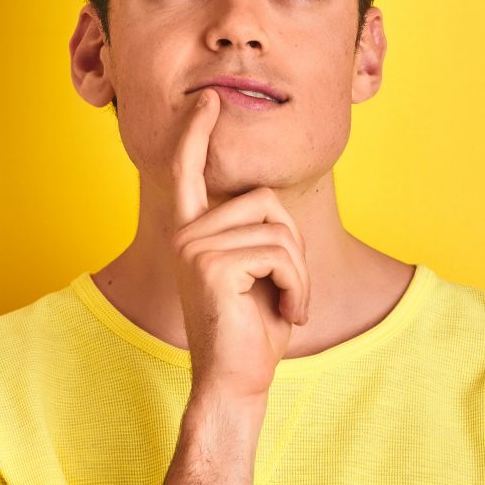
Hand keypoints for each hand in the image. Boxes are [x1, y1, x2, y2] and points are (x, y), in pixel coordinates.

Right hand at [169, 85, 311, 401]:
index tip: (207, 102)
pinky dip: (297, 287)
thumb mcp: (259, 270)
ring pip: (279, 230)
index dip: (195, 133)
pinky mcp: (211, 265)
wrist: (236, 381)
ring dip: (298, 273)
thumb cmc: (252, 330)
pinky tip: (285, 314)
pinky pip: (280, 254)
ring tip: (285, 306)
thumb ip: (257, 231)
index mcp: (191, 231)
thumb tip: (268, 197)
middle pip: (265, 201)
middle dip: (293, 248)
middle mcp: (185, 232)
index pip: (187, 171)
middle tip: (286, 293)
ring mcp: (193, 246)